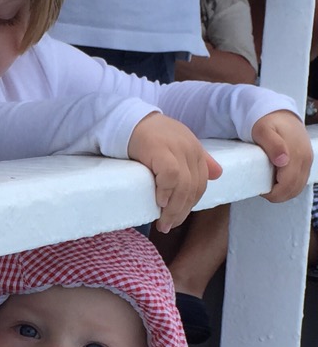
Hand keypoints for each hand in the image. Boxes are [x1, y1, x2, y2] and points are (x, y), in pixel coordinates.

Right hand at [127, 112, 222, 232]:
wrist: (128, 121)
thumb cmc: (149, 136)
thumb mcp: (178, 146)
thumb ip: (199, 159)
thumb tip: (217, 174)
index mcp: (196, 151)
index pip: (200, 185)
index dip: (190, 205)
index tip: (176, 219)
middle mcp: (190, 150)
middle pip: (194, 189)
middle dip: (182, 212)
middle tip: (167, 226)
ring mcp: (177, 150)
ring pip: (184, 187)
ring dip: (174, 209)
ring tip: (162, 222)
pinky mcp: (161, 151)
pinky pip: (171, 177)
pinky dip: (166, 192)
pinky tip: (159, 202)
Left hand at [251, 111, 312, 201]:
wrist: (279, 113)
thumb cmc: (266, 122)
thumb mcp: (263, 131)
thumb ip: (273, 145)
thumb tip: (283, 161)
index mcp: (295, 154)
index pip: (287, 185)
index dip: (273, 193)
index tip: (260, 190)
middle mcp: (305, 159)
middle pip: (294, 189)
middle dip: (277, 195)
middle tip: (262, 189)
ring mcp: (307, 160)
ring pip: (298, 187)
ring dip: (284, 192)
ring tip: (268, 186)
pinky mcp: (306, 161)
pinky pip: (300, 180)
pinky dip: (289, 186)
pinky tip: (277, 182)